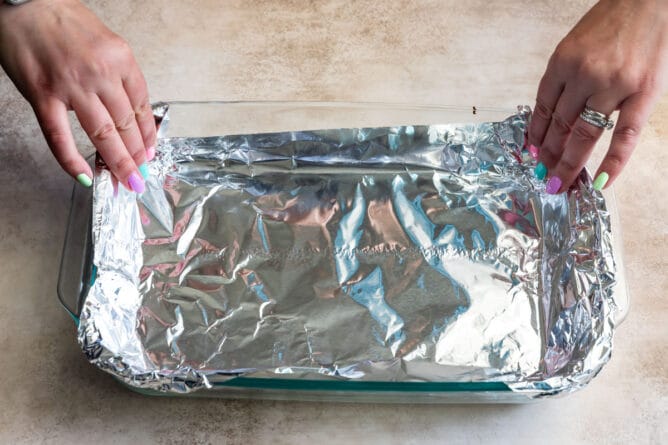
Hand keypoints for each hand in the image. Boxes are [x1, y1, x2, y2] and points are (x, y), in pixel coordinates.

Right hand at [0, 0, 155, 191]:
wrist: (26, 1)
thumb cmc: (65, 20)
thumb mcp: (107, 42)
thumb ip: (118, 76)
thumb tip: (128, 114)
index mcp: (121, 60)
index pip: (142, 107)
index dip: (148, 136)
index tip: (150, 153)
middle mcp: (100, 74)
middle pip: (126, 125)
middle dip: (137, 157)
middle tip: (142, 177)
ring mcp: (71, 86)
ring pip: (102, 134)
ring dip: (117, 163)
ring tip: (126, 182)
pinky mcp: (43, 96)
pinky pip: (60, 136)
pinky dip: (71, 160)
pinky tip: (84, 177)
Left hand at [529, 0, 667, 192]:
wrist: (651, 0)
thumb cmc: (612, 22)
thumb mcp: (574, 45)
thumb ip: (563, 79)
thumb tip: (552, 119)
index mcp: (562, 62)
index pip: (543, 107)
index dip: (536, 133)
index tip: (532, 152)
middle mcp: (584, 75)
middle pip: (560, 125)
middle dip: (549, 155)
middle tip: (542, 176)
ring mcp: (613, 86)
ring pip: (584, 134)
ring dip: (569, 162)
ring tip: (558, 182)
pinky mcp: (643, 94)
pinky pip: (624, 136)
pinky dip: (613, 162)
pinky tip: (600, 181)